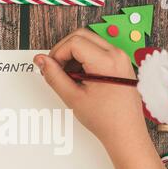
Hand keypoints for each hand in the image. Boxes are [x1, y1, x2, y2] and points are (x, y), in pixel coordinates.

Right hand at [33, 28, 147, 147]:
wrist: (126, 133)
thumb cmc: (105, 119)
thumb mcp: (73, 97)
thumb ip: (54, 76)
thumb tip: (41, 60)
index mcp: (106, 61)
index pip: (73, 42)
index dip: (57, 53)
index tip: (51, 68)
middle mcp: (117, 55)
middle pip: (81, 36)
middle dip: (64, 50)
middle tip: (56, 69)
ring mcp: (121, 58)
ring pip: (89, 42)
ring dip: (73, 54)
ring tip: (69, 77)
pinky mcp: (120, 64)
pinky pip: (98, 51)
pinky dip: (84, 59)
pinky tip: (80, 78)